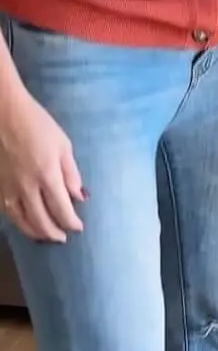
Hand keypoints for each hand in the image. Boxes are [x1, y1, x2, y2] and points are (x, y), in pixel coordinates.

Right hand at [0, 89, 84, 241]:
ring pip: (21, 220)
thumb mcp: (63, 145)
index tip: (78, 228)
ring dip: (34, 232)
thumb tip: (78, 198)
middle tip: (62, 238)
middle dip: (54, 232)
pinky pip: (7, 210)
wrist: (3, 112)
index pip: (62, 210)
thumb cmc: (37, 124)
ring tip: (44, 236)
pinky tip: (23, 222)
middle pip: (41, 220)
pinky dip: (17, 221)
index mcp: (47, 175)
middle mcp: (26, 186)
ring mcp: (8, 187)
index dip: (71, 223)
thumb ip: (71, 174)